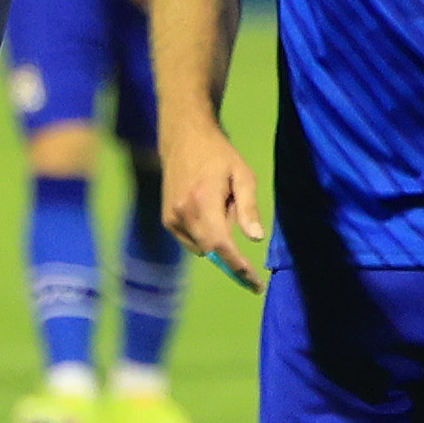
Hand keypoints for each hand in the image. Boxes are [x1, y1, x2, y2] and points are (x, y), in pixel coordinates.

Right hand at [158, 121, 265, 292]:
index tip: (255, 284)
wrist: (183, 138)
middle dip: (232, 256)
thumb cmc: (219, 155)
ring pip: (202, 247)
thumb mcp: (243, 175)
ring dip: (217, 239)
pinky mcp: (167, 220)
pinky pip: (192, 241)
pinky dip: (205, 235)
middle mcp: (183, 213)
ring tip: (221, 205)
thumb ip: (249, 207)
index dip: (238, 266)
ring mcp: (171, 218)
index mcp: (203, 200)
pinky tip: (208, 209)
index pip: (221, 244)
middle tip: (245, 241)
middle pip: (212, 251)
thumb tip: (256, 238)